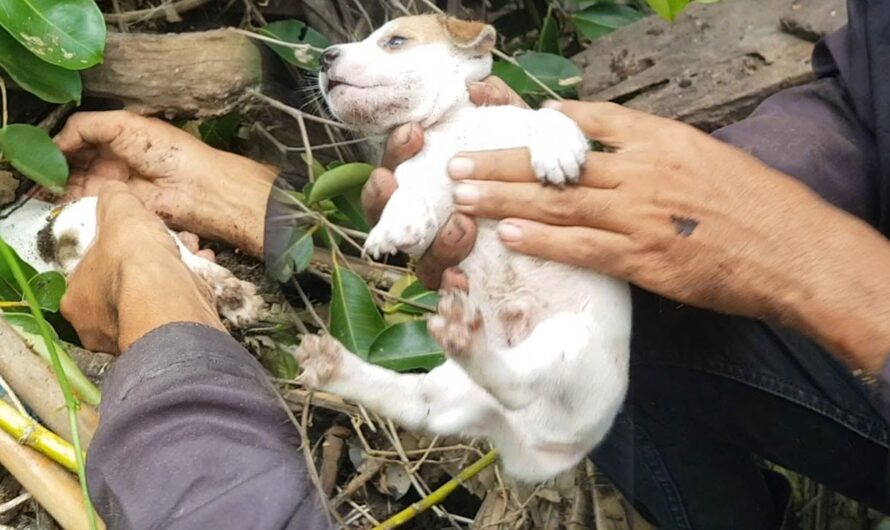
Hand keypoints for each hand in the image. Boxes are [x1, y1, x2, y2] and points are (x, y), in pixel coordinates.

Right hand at [55, 111, 276, 256]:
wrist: (195, 189)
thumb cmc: (171, 152)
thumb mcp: (125, 124)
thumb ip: (87, 126)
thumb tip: (58, 139)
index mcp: (117, 136)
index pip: (78, 136)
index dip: (60, 141)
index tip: (43, 146)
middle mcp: (113, 159)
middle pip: (72, 160)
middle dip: (54, 162)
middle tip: (39, 165)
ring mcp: (113, 183)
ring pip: (74, 182)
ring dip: (57, 181)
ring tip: (45, 179)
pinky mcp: (115, 205)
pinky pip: (85, 202)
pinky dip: (68, 199)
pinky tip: (57, 193)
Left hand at [60, 182, 223, 353]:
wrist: (171, 298)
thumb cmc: (135, 265)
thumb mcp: (119, 212)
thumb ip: (114, 200)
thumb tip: (113, 190)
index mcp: (75, 300)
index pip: (86, 270)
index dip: (110, 248)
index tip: (128, 237)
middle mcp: (99, 326)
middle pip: (121, 285)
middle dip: (146, 259)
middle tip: (160, 242)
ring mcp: (135, 336)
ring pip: (152, 297)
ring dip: (172, 269)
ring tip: (187, 247)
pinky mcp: (168, 337)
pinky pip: (177, 305)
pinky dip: (190, 284)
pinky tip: (198, 266)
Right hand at [361, 76, 524, 288]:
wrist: (560, 225)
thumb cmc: (520, 172)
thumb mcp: (513, 138)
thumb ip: (499, 113)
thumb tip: (482, 87)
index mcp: (426, 182)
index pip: (395, 166)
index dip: (396, 151)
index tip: (414, 132)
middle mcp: (423, 220)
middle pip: (386, 214)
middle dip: (384, 197)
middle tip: (392, 180)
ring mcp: (437, 254)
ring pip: (417, 256)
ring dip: (433, 241)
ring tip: (461, 226)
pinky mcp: (458, 282)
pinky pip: (445, 289)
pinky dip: (451, 283)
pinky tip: (463, 278)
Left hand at [449, 100, 889, 369]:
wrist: (794, 251)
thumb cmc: (756, 205)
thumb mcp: (706, 158)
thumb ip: (656, 154)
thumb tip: (614, 157)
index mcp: (660, 139)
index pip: (590, 120)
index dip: (543, 123)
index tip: (510, 124)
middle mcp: (643, 170)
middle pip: (557, 164)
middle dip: (502, 163)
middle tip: (458, 164)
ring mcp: (640, 215)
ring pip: (559, 203)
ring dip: (506, 200)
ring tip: (464, 197)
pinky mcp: (644, 259)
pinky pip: (583, 247)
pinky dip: (544, 241)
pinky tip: (509, 237)